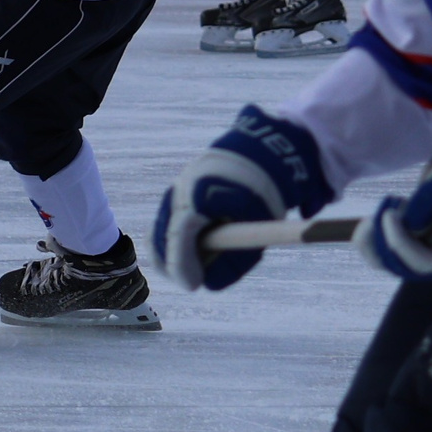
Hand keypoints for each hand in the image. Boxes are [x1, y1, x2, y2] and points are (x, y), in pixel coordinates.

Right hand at [153, 104, 333, 290]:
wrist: (269, 145)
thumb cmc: (267, 186)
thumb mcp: (258, 225)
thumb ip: (235, 257)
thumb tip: (208, 284)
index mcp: (198, 196)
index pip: (178, 239)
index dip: (182, 266)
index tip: (194, 286)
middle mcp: (181, 190)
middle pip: (162, 236)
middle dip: (173, 263)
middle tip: (191, 281)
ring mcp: (178, 186)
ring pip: (164, 228)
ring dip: (176, 249)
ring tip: (195, 265)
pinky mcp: (183, 186)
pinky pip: (171, 218)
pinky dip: (179, 237)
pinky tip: (198, 245)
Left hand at [356, 109, 431, 281]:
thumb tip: (409, 223)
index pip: (423, 261)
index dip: (400, 241)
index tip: (390, 213)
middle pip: (399, 265)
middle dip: (383, 237)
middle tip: (386, 208)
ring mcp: (421, 258)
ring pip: (384, 262)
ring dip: (372, 240)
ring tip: (375, 214)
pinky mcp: (406, 250)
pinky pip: (379, 254)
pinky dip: (368, 239)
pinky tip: (369, 221)